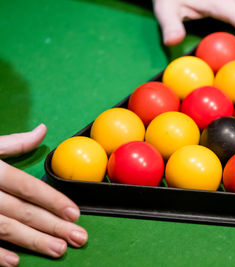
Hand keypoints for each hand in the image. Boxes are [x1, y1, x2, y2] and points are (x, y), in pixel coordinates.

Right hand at [0, 124, 87, 266]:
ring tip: (58, 250)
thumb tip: (42, 130)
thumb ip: (14, 142)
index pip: (28, 186)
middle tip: (79, 237)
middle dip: (53, 225)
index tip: (75, 213)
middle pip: (23, 211)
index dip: (53, 200)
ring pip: (6, 228)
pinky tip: (15, 262)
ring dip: (33, 241)